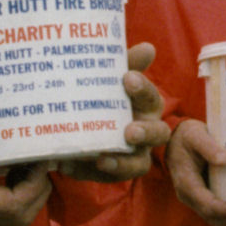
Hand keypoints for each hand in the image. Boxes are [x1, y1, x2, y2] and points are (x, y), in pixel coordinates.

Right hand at [0, 111, 51, 225]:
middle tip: (41, 162)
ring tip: (30, 165)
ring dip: (30, 196)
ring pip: (12, 220)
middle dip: (38, 193)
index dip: (33, 186)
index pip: (12, 206)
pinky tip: (14, 170)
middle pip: (19, 219)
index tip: (39, 160)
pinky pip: (1, 213)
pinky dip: (17, 196)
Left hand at [57, 43, 170, 182]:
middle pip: (158, 134)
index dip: (143, 89)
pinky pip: (104, 177)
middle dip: (145, 133)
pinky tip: (68, 165)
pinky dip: (87, 172)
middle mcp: (146, 131)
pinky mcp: (111, 173)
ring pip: (138, 164)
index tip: (127, 78)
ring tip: (102, 159)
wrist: (76, 118)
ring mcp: (132, 155)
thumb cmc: (102, 94)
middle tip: (129, 131)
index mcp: (146, 106)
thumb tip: (148, 48)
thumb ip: (123, 63)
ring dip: (123, 163)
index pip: (152, 97)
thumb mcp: (107, 77)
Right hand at [165, 119, 225, 225]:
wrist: (174, 140)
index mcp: (187, 184)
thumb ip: (208, 147)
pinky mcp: (205, 196)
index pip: (209, 207)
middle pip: (216, 219)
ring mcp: (198, 198)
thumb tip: (225, 160)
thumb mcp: (195, 135)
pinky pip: (221, 211)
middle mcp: (191, 197)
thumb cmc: (185, 136)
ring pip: (219, 219)